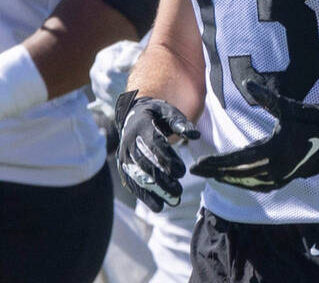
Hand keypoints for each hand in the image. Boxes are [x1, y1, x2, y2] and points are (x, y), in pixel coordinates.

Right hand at [113, 90, 199, 212]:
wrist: (133, 117)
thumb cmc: (156, 115)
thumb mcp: (168, 113)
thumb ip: (181, 123)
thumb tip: (195, 135)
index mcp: (141, 127)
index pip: (153, 145)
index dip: (167, 160)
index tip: (182, 172)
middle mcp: (129, 142)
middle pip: (145, 164)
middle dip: (162, 180)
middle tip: (179, 191)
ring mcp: (124, 156)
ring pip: (138, 176)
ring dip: (155, 191)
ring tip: (174, 201)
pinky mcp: (123, 167)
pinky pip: (132, 183)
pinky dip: (144, 196)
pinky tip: (159, 206)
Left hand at [189, 79, 318, 208]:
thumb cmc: (311, 120)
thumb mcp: (287, 107)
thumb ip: (265, 97)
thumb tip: (248, 84)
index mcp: (272, 151)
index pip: (236, 160)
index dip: (216, 163)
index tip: (199, 164)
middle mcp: (275, 168)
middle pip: (238, 173)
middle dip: (216, 172)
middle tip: (196, 171)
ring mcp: (281, 176)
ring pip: (247, 182)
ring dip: (228, 179)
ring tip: (211, 175)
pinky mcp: (286, 179)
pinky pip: (260, 186)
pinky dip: (244, 184)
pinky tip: (235, 180)